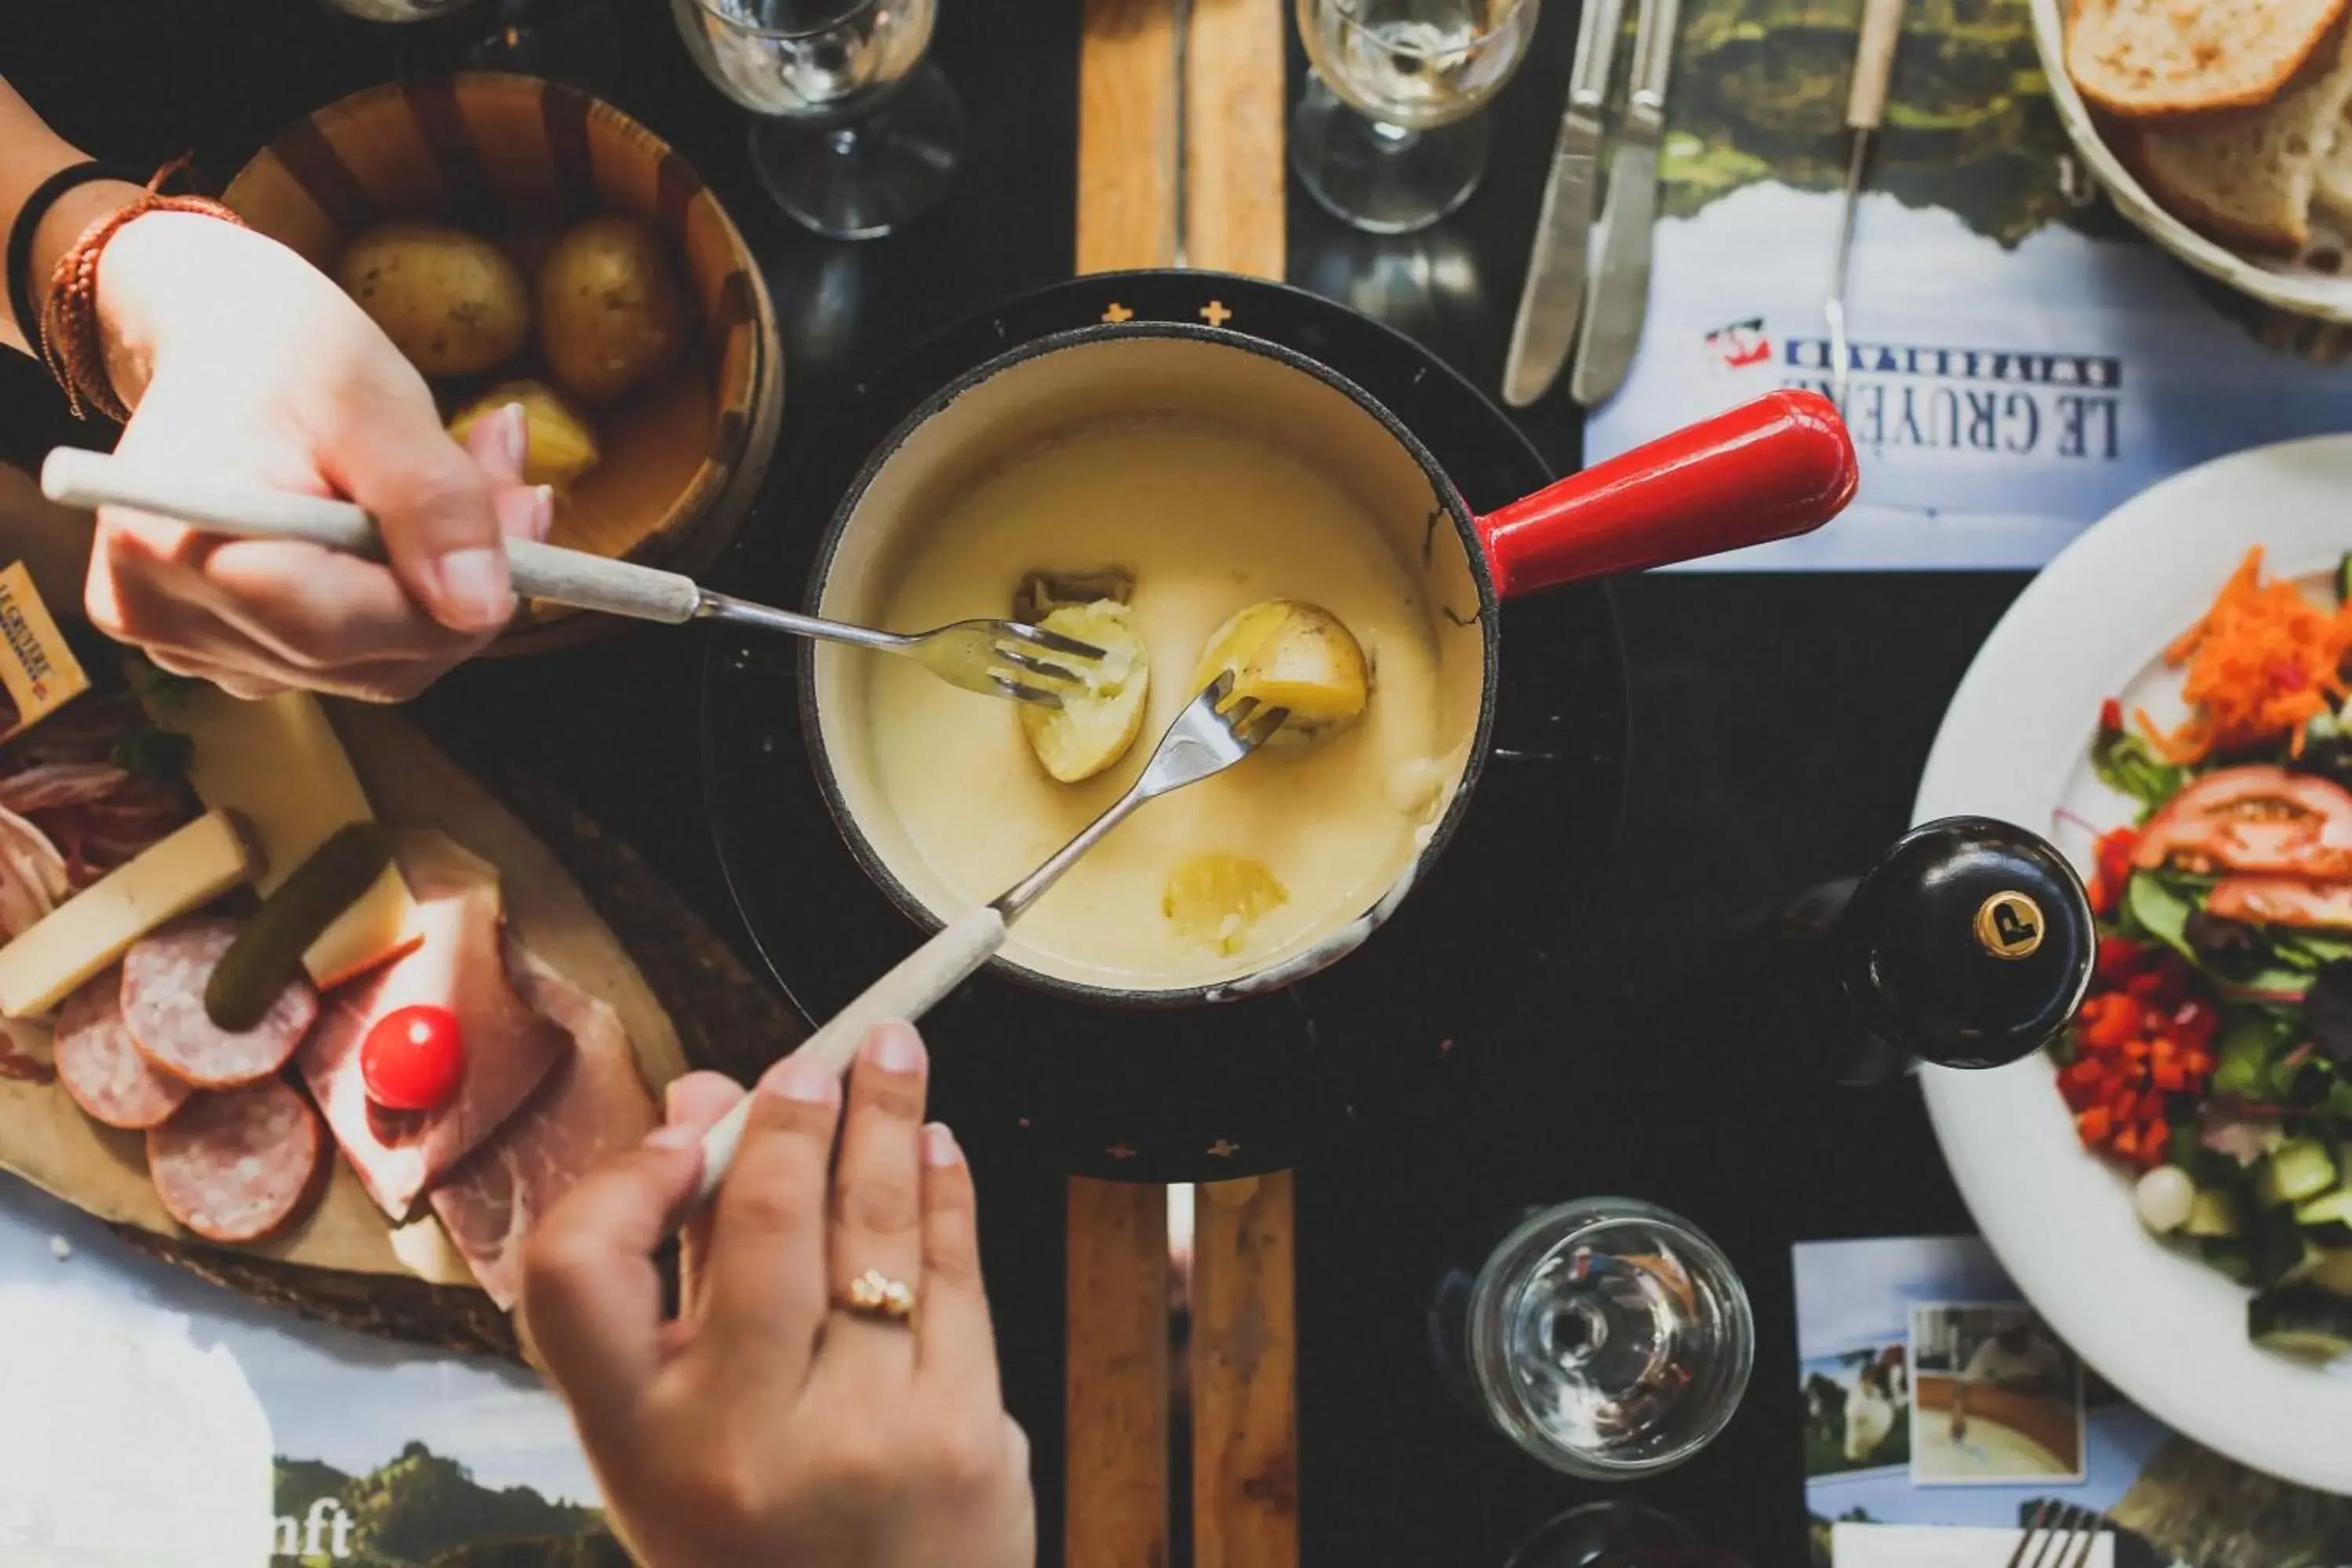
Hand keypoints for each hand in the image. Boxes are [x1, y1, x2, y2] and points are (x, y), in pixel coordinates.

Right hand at [83, 212, 549, 700]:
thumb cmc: (283, 351)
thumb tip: (481, 608)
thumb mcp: (371, 397)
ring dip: (448, 589)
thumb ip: (432, 501)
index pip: (334, 628)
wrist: (223, 343)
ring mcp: (194, 648)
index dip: (449, 595)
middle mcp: (164, 617)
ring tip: (474, 480)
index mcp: (166, 546)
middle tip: (518, 485)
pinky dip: (412, 600)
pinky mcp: (234, 654)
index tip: (526, 511)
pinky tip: (423, 527)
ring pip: (379, 666)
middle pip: (367, 658)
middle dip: (464, 584)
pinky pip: (360, 657)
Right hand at [519, 1023, 1035, 1567]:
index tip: (679, 1132)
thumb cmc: (759, 1540)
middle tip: (819, 1056)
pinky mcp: (965, 1434)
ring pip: (877, 1230)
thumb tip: (702, 1106)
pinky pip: (957, 1276)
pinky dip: (946, 1194)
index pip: (576, 1273)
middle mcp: (742, 1438)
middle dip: (796, 1116)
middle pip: (762, 1221)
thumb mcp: (673, 1442)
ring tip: (896, 1056)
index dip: (620, 1181)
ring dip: (888, 1122)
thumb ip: (679, 1274)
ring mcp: (864, 1436)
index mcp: (638, 1445)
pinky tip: (935, 1147)